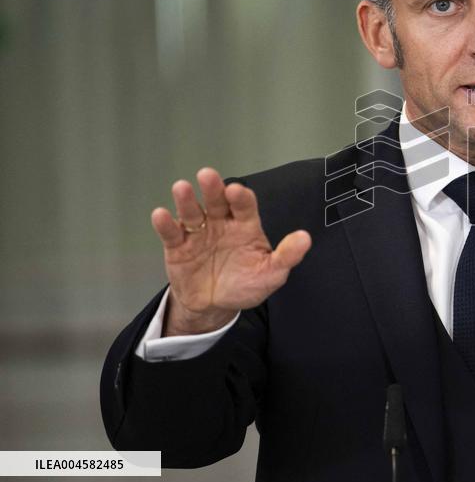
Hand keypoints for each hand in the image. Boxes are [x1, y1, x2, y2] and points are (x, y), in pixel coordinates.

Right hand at [151, 167, 311, 335]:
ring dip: (186, 200)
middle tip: (208, 176)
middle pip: (216, 201)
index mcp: (245, 225)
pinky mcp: (178, 246)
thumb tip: (305, 238)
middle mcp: (221, 223)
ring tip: (182, 188)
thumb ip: (287, 256)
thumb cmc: (245, 284)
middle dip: (213, 188)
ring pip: (192, 212)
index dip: (240, 197)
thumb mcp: (271, 274)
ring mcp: (198, 232)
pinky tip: (161, 215)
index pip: (244, 206)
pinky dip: (165, 224)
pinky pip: (171, 233)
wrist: (215, 306)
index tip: (237, 191)